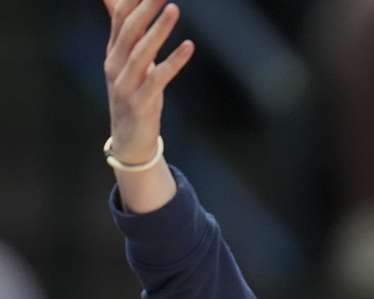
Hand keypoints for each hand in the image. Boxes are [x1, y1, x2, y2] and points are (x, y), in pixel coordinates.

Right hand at [102, 0, 193, 162]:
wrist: (128, 140)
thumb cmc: (133, 94)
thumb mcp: (128, 63)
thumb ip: (126, 33)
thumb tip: (115, 0)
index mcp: (113, 53)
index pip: (119, 19)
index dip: (131, 1)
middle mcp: (115, 65)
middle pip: (129, 31)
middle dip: (145, 8)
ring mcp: (126, 85)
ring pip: (141, 52)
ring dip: (158, 30)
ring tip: (174, 8)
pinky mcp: (141, 102)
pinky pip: (158, 78)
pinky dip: (174, 61)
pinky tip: (189, 46)